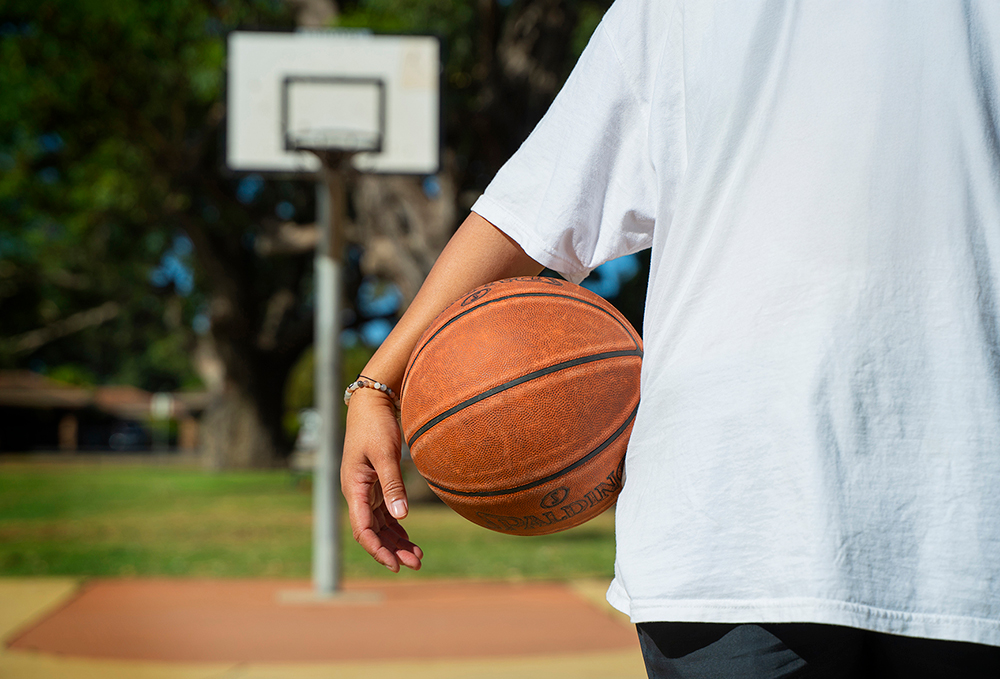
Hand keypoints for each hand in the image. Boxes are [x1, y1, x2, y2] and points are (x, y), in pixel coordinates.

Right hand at [341, 387, 422, 571]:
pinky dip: (396, 527)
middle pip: (373, 532)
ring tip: (418, 557)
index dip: (378, 550)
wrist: (371, 403)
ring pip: (380, 525)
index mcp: (354, 488)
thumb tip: (402, 516)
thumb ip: (393, 485)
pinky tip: (409, 539)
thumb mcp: (385, 454)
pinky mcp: (375, 485)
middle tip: (416, 564)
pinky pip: (384, 514)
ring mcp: (366, 491)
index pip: (363, 529)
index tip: (395, 565)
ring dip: (396, 542)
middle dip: (392, 551)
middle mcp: (357, 493)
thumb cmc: (376, 426)